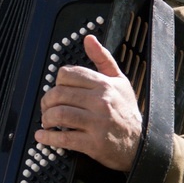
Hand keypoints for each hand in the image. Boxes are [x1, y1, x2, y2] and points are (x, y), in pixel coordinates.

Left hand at [35, 34, 142, 171]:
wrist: (141, 143)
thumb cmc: (126, 111)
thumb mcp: (119, 81)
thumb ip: (102, 58)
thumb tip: (89, 39)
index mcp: (104, 84)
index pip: (67, 75)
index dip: (57, 83)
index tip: (57, 90)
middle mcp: (100, 102)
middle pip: (59, 94)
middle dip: (46, 102)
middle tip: (46, 108)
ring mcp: (97, 123)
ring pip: (59, 114)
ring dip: (46, 119)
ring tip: (46, 121)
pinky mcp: (93, 143)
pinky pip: (63, 138)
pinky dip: (47, 137)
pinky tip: (42, 136)